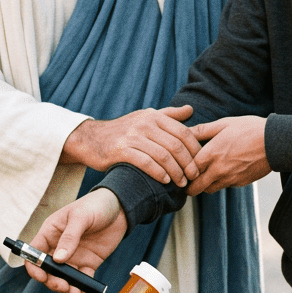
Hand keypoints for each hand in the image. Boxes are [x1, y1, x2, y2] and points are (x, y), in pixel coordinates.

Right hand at [27, 189, 126, 292]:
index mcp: (51, 233)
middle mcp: (59, 247)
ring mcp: (74, 257)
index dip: (35, 266)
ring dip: (67, 289)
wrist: (120, 208)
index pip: (35, 253)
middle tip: (64, 286)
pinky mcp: (88, 263)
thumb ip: (70, 237)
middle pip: (49, 270)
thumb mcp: (81, 216)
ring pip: (65, 278)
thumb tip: (58, 259)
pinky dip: (83, 289)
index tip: (42, 276)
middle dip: (53, 281)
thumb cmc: (96, 205)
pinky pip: (83, 280)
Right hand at [62, 105, 200, 185]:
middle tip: (194, 177)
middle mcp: (144, 123)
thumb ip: (168, 115)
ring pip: (163, 155)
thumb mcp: (145, 117)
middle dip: (188, 163)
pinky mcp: (121, 150)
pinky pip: (145, 162)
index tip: (200, 163)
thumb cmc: (123, 130)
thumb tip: (190, 109)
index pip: (183, 132)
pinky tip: (165, 181)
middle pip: (175, 145)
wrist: (91, 138)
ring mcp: (132, 136)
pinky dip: (158, 173)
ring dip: (176, 171)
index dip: (195, 149)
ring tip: (181, 182)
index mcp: (154, 116)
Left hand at [186, 116, 270, 194]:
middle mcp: (219, 169)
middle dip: (189, 186)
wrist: (275, 142)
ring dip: (204, 185)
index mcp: (212, 153)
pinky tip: (223, 171)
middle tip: (186, 181)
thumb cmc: (250, 129)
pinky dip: (220, 182)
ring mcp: (230, 178)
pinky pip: (225, 186)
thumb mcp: (224, 124)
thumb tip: (186, 131)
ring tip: (203, 175)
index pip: (188, 170)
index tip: (180, 167)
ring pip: (210, 189)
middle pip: (196, 187)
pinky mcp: (241, 182)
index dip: (183, 170)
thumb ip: (203, 130)